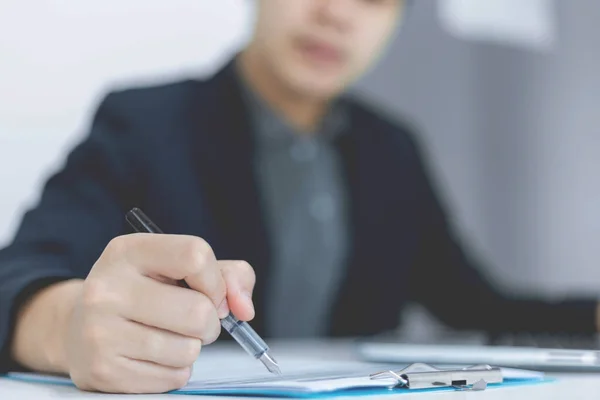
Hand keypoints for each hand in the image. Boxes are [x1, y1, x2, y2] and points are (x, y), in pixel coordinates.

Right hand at [64, 234, 255, 392]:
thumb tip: (244, 309)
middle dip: (210, 323)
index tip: (213, 294)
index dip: (217, 281)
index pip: (195, 255)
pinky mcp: (103, 371)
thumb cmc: (145, 293)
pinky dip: (175, 370)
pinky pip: (173, 378)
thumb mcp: (179, 268)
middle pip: (198, 312)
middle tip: (193, 321)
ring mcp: (100, 331)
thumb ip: (228, 276)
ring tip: (168, 337)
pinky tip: (153, 356)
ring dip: (192, 348)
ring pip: (189, 350)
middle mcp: (107, 288)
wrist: (79, 327)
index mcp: (128, 251)